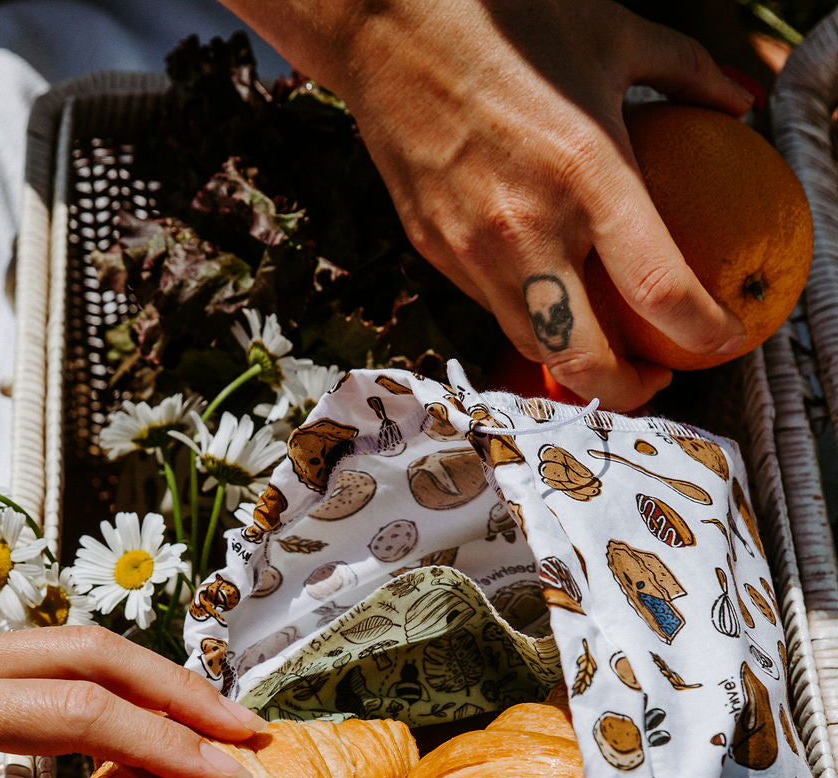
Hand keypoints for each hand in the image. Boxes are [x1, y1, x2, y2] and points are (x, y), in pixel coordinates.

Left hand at [0, 627, 264, 777]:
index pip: (80, 713)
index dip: (165, 743)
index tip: (225, 773)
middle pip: (94, 652)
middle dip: (180, 692)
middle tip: (244, 730)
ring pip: (77, 643)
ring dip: (152, 681)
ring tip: (214, 720)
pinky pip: (49, 656)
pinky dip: (111, 683)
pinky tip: (145, 713)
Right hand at [225, 0, 754, 410]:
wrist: (389, 26)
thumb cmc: (509, 20)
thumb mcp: (612, 33)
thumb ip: (685, 71)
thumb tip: (739, 100)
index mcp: (588, 173)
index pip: (660, 290)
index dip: (701, 334)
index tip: (721, 339)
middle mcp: (529, 228)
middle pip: (587, 359)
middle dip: (630, 390)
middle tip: (653, 376)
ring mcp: (474, 250)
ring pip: (533, 347)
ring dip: (575, 361)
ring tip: (603, 343)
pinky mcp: (436, 252)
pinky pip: (493, 305)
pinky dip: (528, 313)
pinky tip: (547, 289)